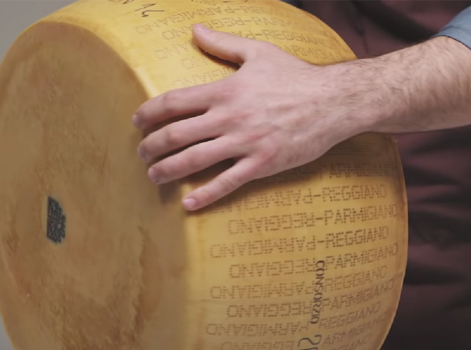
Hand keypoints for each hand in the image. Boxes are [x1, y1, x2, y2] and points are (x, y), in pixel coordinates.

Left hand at [132, 24, 370, 210]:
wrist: (334, 101)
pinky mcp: (263, 164)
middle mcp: (229, 117)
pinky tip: (189, 203)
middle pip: (176, 134)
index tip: (136, 122)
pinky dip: (206, 194)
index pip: (174, 102)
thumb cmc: (297, 76)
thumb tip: (195, 28)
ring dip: (167, 171)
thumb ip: (223, 43)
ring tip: (153, 177)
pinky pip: (228, 182)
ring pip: (195, 160)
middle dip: (151, 147)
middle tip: (141, 154)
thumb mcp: (259, 51)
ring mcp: (245, 143)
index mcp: (225, 90)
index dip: (148, 113)